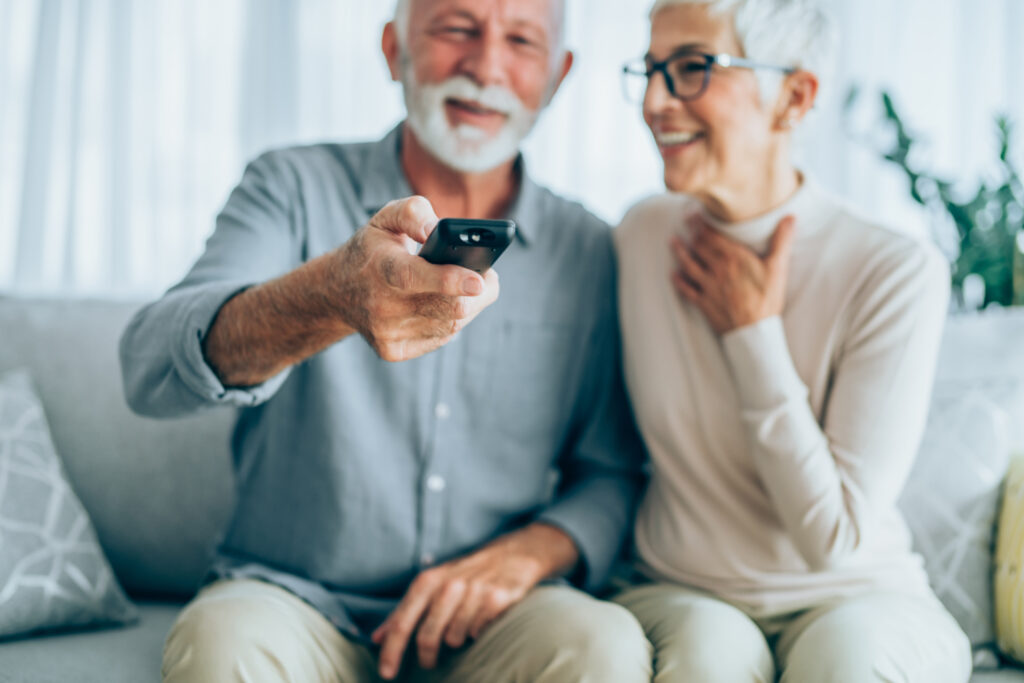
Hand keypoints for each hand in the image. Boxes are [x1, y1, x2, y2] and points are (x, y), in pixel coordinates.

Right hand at [331, 196, 499, 360]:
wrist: (337, 291)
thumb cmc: (373, 249)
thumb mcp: (386, 219)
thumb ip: (414, 213)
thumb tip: (438, 230)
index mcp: (382, 268)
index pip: (414, 277)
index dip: (450, 280)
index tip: (480, 281)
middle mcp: (382, 306)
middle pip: (448, 307)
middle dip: (479, 293)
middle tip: (486, 275)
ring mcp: (387, 333)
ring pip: (452, 324)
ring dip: (468, 305)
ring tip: (464, 287)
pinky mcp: (394, 351)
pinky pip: (442, 337)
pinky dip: (451, 320)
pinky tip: (442, 305)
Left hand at [370, 524, 577, 679]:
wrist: (513, 554)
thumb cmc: (465, 573)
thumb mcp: (432, 584)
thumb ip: (404, 610)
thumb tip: (376, 637)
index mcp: (428, 581)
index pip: (402, 622)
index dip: (391, 650)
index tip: (386, 673)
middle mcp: (448, 585)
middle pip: (427, 637)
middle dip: (426, 656)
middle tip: (429, 662)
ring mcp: (473, 591)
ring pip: (454, 639)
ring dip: (457, 638)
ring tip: (464, 625)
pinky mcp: (496, 599)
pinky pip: (478, 632)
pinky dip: (478, 631)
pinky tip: (483, 618)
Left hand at [670, 213, 795, 334]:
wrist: (754, 332)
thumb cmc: (767, 299)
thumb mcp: (778, 268)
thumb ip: (782, 241)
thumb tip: (790, 218)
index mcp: (733, 258)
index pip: (711, 235)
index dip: (700, 222)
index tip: (694, 212)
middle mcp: (717, 269)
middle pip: (699, 246)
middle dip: (690, 232)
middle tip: (684, 219)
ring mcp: (708, 286)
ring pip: (689, 264)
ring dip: (680, 251)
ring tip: (673, 240)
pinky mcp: (703, 302)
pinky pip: (686, 290)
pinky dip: (678, 281)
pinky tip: (673, 274)